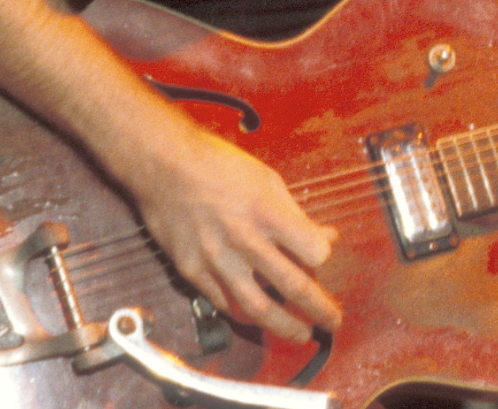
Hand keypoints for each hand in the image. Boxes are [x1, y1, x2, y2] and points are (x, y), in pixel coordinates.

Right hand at [125, 119, 341, 342]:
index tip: (323, 258)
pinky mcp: (192, 270)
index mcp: (267, 212)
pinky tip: (257, 318)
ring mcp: (216, 259)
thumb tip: (325, 236)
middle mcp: (244, 240)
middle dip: (319, 309)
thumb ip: (296, 214)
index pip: (313, 250)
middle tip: (332, 321)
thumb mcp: (267, 180)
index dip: (323, 257)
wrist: (165, 166)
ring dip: (283, 326)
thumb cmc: (218, 165)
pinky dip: (244, 315)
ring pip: (257, 307)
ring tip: (299, 333)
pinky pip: (223, 303)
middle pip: (292, 286)